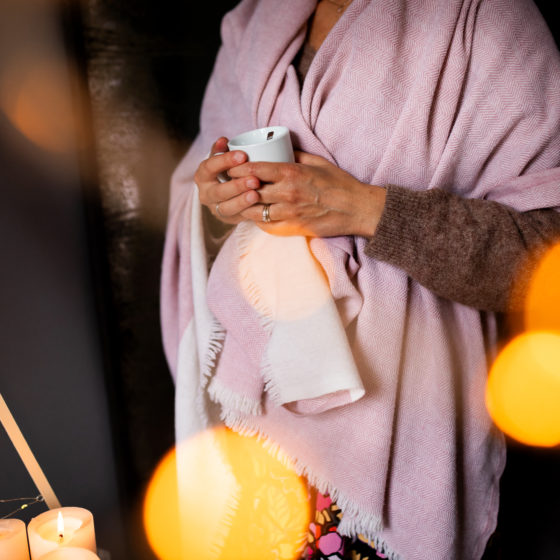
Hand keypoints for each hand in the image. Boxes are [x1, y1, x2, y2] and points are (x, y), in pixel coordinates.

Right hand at [194, 137, 260, 224]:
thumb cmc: (226, 171)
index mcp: (202, 176)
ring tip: (256, 195)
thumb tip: (223, 140)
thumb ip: (222, 150)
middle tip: (254, 180)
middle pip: (219, 191)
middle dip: (236, 186)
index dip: (225, 161)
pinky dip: (250, 212)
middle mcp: (206, 194)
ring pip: (227, 208)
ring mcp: (216, 209)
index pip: (210, 167)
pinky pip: (239, 217)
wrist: (227, 193)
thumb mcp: (222, 159)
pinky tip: (261, 206)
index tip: (243, 155)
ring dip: (242, 202)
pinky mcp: (229, 219)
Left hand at [228, 151, 385, 236]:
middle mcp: (287, 193)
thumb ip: (296, 155)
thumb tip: (282, 150)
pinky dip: (258, 220)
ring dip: (245, 205)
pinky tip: (254, 215)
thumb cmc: (340, 183)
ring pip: (255, 210)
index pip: (255, 169)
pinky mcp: (293, 227)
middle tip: (229, 184)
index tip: (230, 166)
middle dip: (237, 187)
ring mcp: (289, 212)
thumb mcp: (318, 162)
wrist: (356, 209)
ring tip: (238, 201)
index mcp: (292, 173)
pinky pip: (267, 225)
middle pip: (251, 190)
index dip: (238, 167)